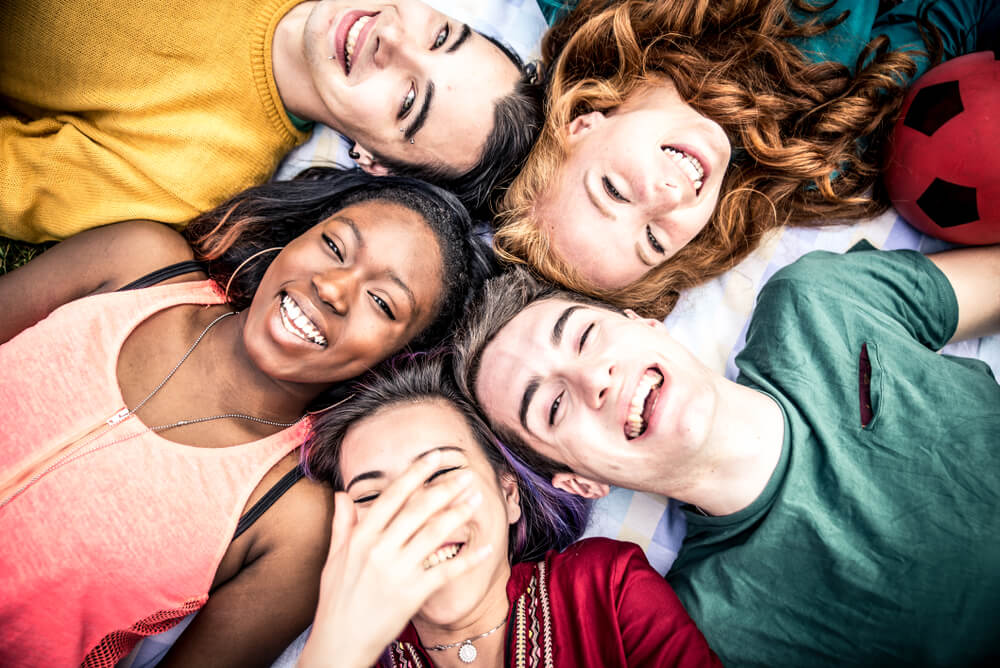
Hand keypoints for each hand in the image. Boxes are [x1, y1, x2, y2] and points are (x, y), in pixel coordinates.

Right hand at [297, 451, 493, 667]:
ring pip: (435, 534)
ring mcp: (397, 572)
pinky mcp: (413, 594)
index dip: (415, 474)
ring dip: (459, 514)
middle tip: (467, 474)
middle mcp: (379, 550)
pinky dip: (470, 558)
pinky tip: (488, 547)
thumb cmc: (337, 601)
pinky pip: (447, 571)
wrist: (340, 643)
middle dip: (446, 488)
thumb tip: (343, 495)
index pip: (392, 496)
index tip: (435, 457)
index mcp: (361, 537)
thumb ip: (342, 525)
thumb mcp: (333, 559)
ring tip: (477, 499)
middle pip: (419, 510)